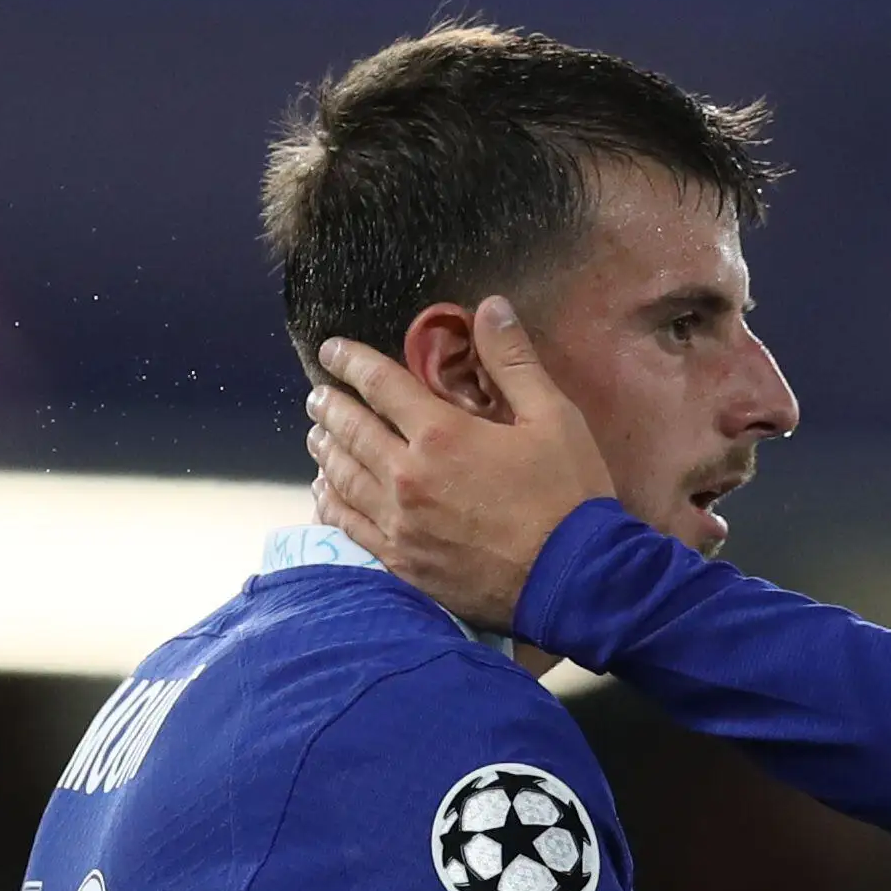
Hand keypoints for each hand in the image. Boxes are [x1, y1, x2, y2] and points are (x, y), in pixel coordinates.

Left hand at [306, 296, 616, 631]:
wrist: (574, 583)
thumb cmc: (569, 498)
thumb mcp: (554, 418)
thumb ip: (514, 362)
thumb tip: (490, 307)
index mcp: (441, 433)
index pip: (378, 383)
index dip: (350, 360)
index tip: (332, 350)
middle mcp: (407, 475)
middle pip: (349, 429)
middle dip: (329, 405)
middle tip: (319, 395)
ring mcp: (399, 523)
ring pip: (342, 476)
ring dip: (325, 449)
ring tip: (317, 436)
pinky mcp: (403, 561)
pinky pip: (349, 526)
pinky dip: (331, 502)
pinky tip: (325, 491)